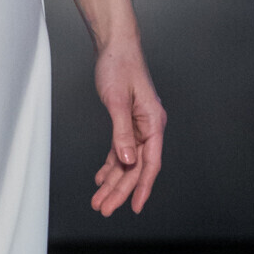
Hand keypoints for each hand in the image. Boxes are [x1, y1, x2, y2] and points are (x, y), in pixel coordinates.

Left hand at [90, 38, 165, 218]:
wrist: (115, 45)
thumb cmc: (119, 66)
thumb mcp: (118, 101)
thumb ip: (122, 133)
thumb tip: (127, 161)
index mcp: (154, 123)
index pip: (150, 163)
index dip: (142, 188)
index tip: (133, 207)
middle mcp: (150, 127)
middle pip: (136, 167)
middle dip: (120, 190)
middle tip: (103, 208)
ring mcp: (139, 126)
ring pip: (127, 162)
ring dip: (113, 182)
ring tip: (99, 200)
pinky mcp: (127, 122)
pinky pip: (121, 150)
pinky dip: (110, 165)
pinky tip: (101, 178)